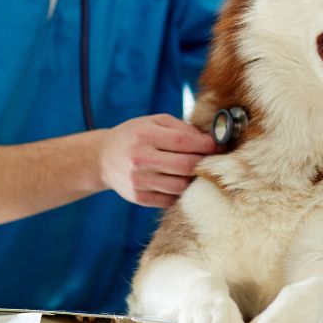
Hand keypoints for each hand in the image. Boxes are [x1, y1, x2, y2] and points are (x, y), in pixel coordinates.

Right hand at [98, 114, 218, 207]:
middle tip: (213, 160)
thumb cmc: (134, 136)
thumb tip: (210, 140)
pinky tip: (182, 182)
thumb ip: (181, 128)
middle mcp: (140, 158)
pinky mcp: (138, 197)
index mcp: (144, 135)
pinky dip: (180, 192)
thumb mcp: (153, 122)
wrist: (103, 158)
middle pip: (185, 166)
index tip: (218, 145)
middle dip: (204, 163)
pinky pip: (170, 199)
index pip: (183, 142)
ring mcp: (138, 180)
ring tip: (197, 171)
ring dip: (193, 179)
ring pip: (180, 186)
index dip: (206, 145)